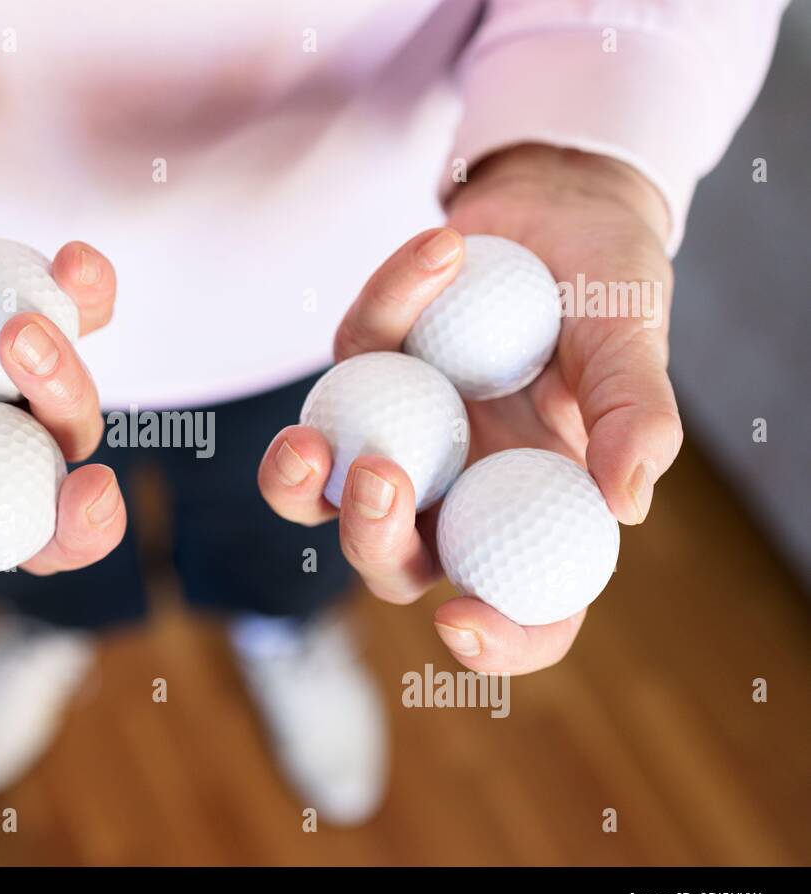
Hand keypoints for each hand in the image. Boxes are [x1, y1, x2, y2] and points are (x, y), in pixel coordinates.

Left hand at [260, 146, 680, 673]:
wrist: (562, 213)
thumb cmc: (610, 292)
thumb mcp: (634, 346)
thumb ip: (634, 418)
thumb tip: (624, 506)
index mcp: (533, 511)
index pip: (523, 611)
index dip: (496, 641)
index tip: (461, 624)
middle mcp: (456, 492)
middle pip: (392, 562)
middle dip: (369, 541)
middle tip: (379, 476)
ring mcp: (397, 437)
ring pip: (325, 495)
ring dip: (298, 483)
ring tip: (305, 441)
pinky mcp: (358, 377)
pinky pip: (348, 358)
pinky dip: (385, 305)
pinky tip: (440, 251)